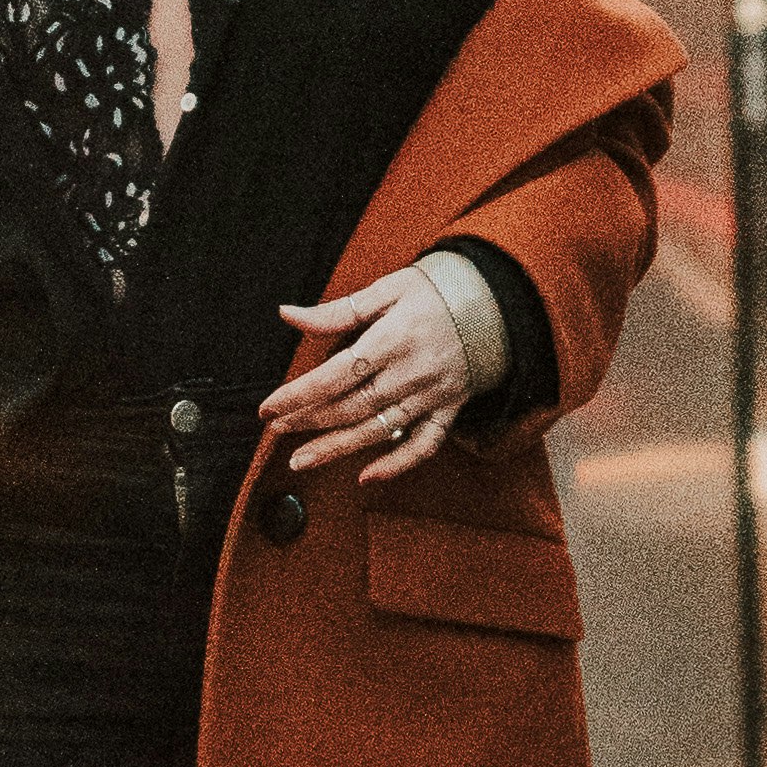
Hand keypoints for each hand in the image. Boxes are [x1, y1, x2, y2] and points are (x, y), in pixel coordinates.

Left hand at [265, 264, 473, 482]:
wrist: (497, 303)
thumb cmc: (437, 292)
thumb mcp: (387, 289)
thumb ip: (337, 310)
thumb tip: (289, 314)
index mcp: (394, 338)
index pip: (337, 374)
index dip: (299, 394)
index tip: (269, 407)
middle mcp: (413, 371)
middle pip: (352, 406)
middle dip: (309, 421)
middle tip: (276, 430)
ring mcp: (433, 395)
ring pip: (379, 430)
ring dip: (337, 449)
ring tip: (301, 461)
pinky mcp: (449, 410)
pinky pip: (424, 445)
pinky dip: (397, 465)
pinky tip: (367, 477)